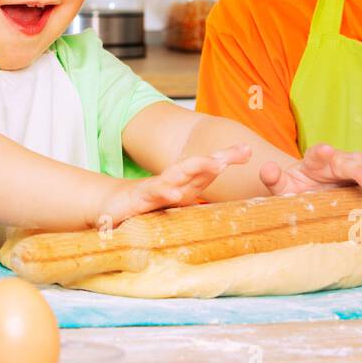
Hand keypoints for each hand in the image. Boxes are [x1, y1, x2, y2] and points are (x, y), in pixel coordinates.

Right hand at [103, 143, 252, 223]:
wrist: (113, 205)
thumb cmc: (150, 204)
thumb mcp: (178, 203)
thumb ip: (198, 204)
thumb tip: (229, 212)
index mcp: (185, 184)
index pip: (208, 168)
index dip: (227, 157)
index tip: (248, 150)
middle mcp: (174, 181)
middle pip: (198, 166)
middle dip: (219, 158)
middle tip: (241, 153)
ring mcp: (157, 187)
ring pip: (179, 174)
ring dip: (198, 167)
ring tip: (217, 164)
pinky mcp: (140, 198)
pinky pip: (154, 194)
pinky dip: (164, 192)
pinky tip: (176, 194)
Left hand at [259, 143, 361, 195]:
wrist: (312, 192)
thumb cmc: (298, 189)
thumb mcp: (284, 187)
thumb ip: (274, 179)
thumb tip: (265, 168)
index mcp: (314, 160)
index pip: (317, 153)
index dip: (322, 152)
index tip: (326, 150)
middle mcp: (337, 160)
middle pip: (349, 161)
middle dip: (360, 169)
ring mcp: (354, 166)